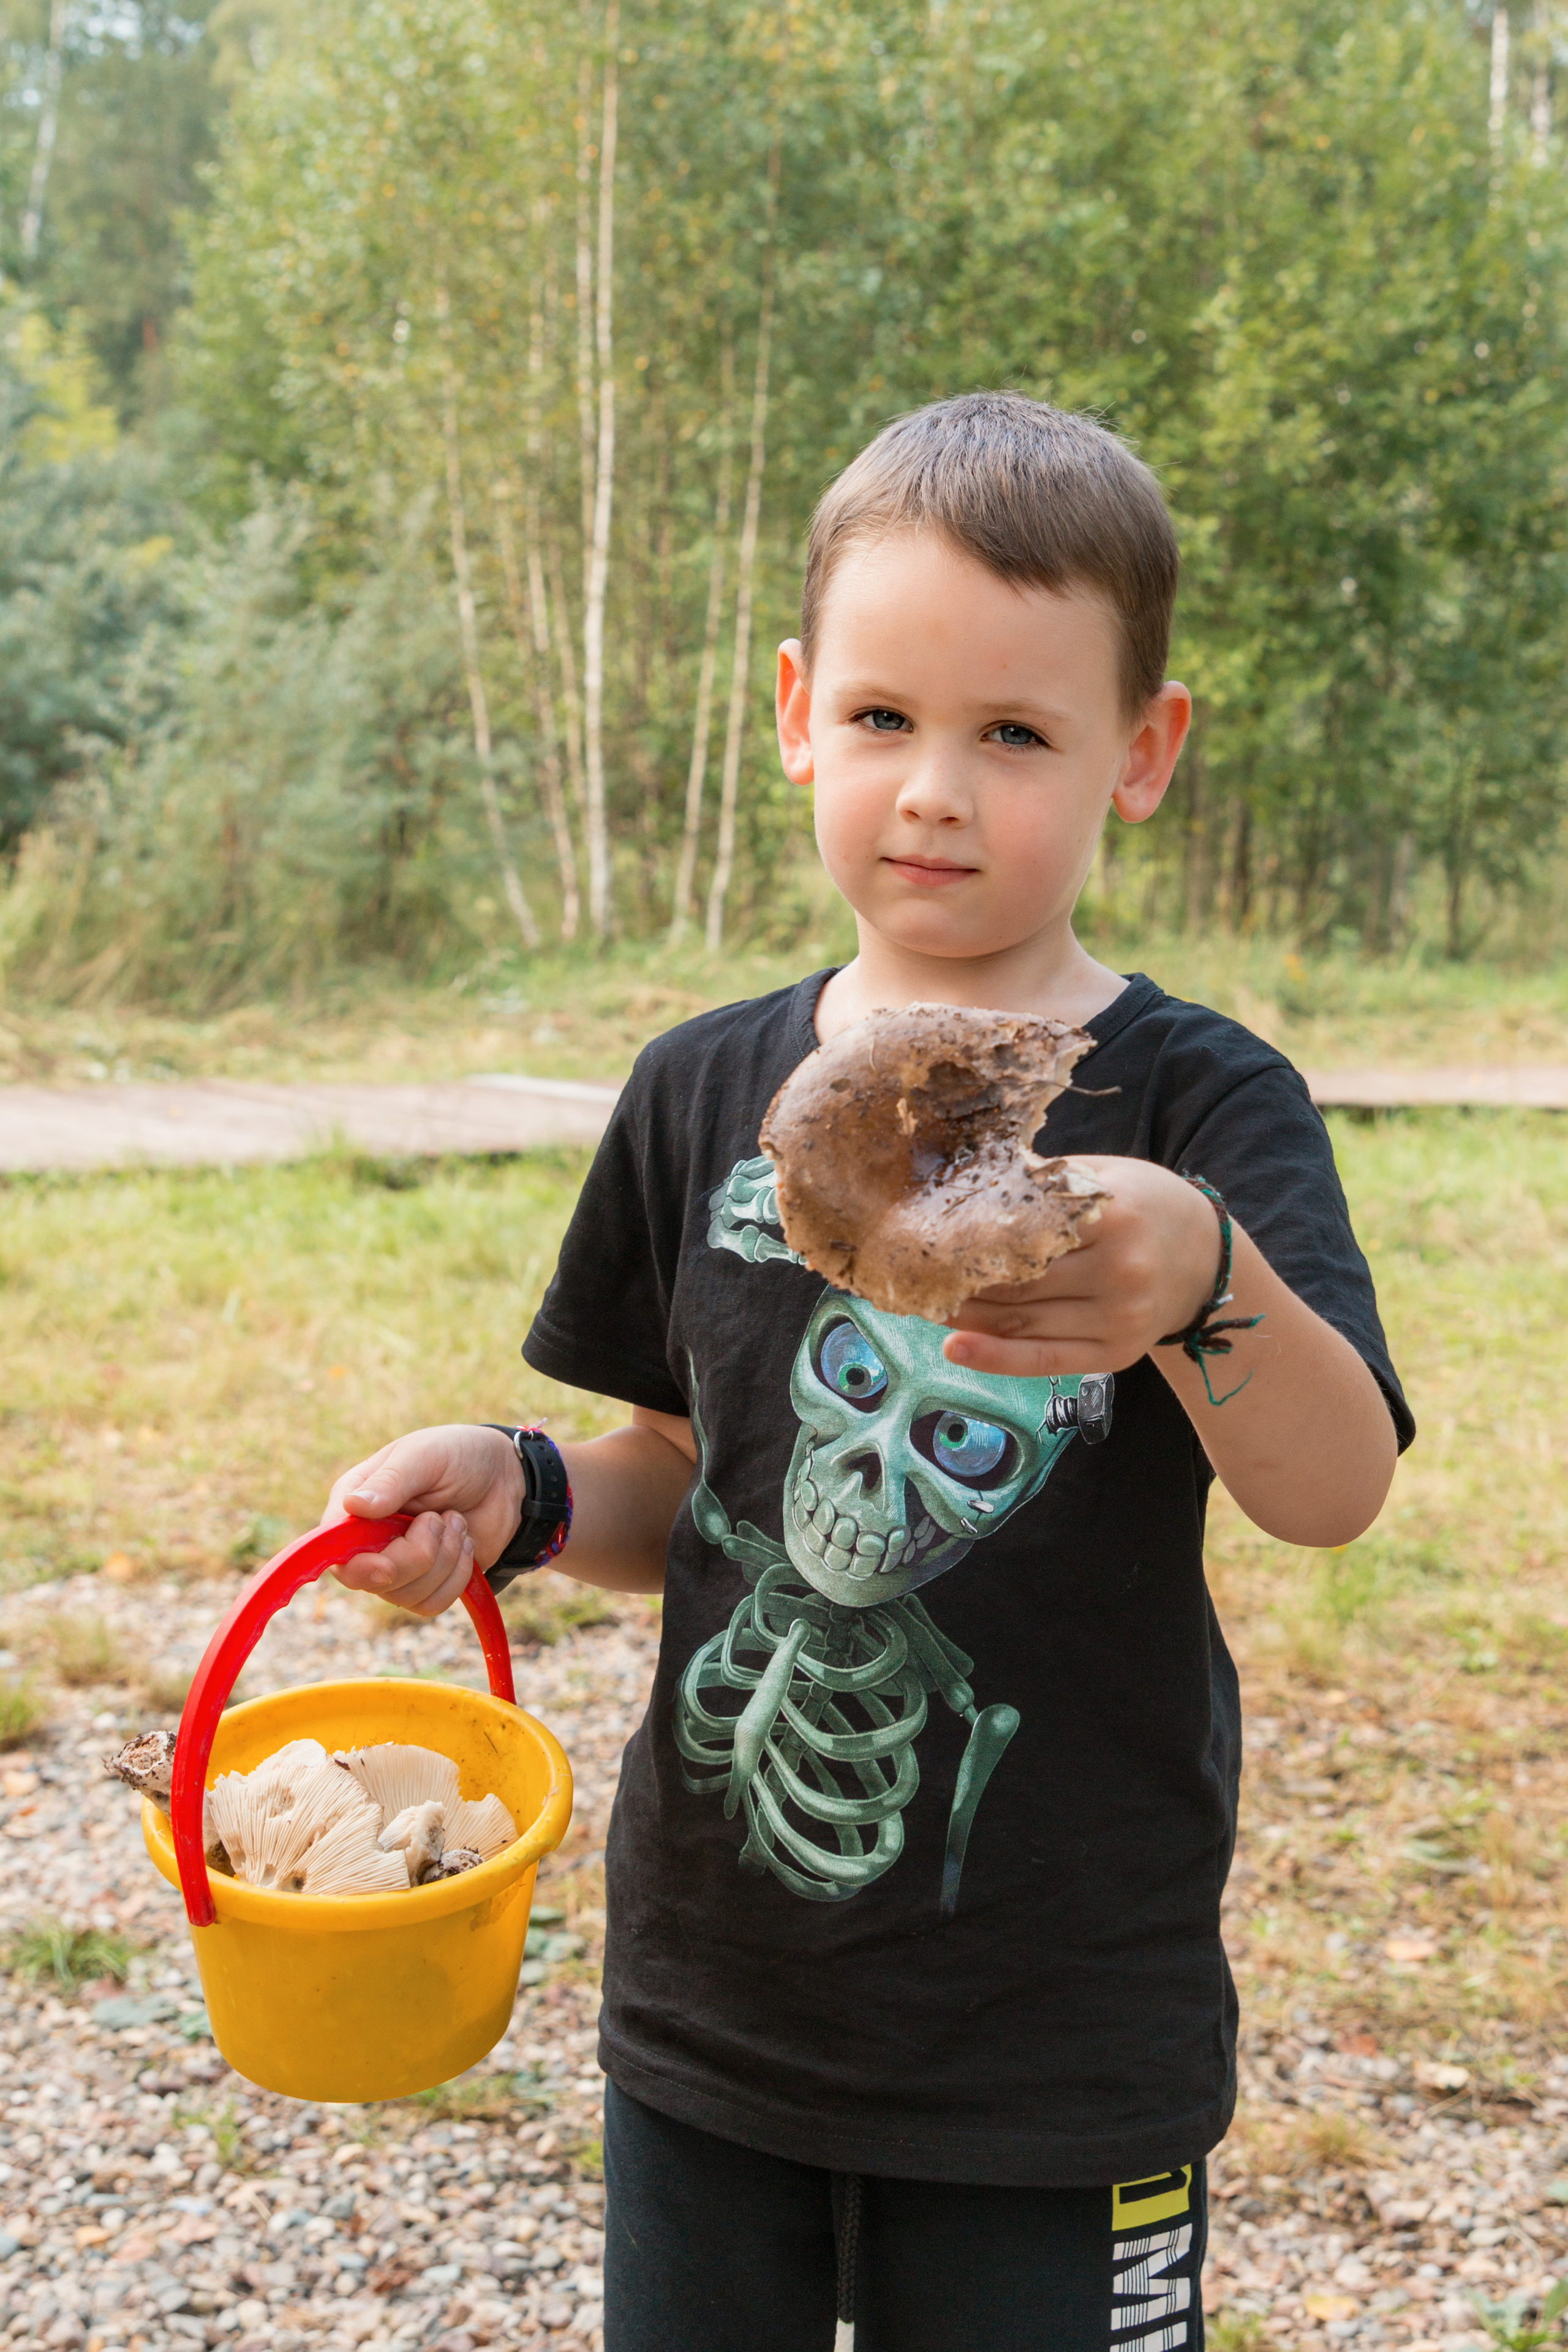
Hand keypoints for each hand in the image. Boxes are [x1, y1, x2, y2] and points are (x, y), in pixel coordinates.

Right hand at [321, 1423, 524, 1616]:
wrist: (506, 1477)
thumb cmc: (459, 1456)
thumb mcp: (426, 1455)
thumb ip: (391, 1481)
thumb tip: (352, 1506)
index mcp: (355, 1503)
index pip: (333, 1547)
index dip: (357, 1564)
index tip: (387, 1565)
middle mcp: (368, 1540)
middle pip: (369, 1579)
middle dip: (417, 1555)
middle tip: (440, 1518)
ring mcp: (396, 1565)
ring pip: (404, 1595)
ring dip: (444, 1559)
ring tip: (456, 1522)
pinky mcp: (426, 1584)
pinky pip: (431, 1604)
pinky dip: (456, 1577)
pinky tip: (464, 1544)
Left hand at [942, 1157, 1219, 1378]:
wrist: (1205, 1258)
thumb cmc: (1142, 1207)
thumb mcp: (1103, 1175)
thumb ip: (1044, 1180)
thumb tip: (964, 1177)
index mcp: (1114, 1216)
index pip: (1026, 1231)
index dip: (969, 1237)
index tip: (924, 1234)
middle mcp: (1120, 1271)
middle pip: (1018, 1281)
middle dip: (957, 1279)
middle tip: (909, 1271)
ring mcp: (1119, 1319)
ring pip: (1022, 1321)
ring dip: (964, 1315)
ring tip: (920, 1301)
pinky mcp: (1115, 1355)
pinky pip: (1044, 1360)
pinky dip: (995, 1357)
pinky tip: (955, 1346)